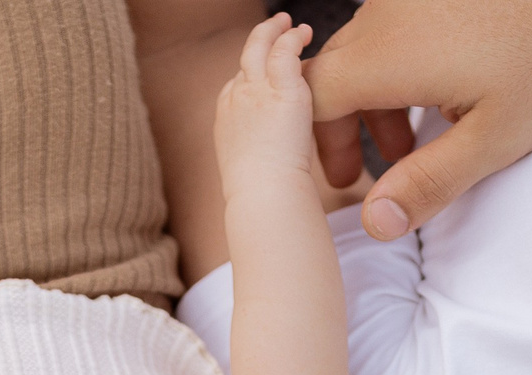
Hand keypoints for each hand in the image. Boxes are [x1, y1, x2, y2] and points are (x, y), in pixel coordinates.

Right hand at [216, 15, 322, 195]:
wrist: (262, 195)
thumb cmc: (259, 196)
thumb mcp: (247, 170)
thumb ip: (258, 154)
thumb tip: (271, 161)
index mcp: (226, 116)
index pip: (237, 83)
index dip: (252, 74)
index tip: (266, 72)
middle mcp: (236, 97)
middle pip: (245, 59)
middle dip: (258, 41)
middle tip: (274, 28)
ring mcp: (256, 90)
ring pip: (260, 46)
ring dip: (274, 30)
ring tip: (289, 22)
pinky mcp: (281, 89)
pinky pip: (284, 50)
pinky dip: (292, 37)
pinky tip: (305, 33)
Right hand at [306, 0, 531, 238]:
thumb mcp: (493, 139)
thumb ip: (427, 183)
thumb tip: (375, 224)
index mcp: (387, 56)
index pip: (314, 99)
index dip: (321, 143)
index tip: (347, 178)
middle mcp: (387, 15)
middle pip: (334, 71)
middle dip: (347, 123)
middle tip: (384, 166)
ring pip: (365, 46)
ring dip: (378, 93)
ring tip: (421, 133)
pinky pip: (396, 24)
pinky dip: (402, 61)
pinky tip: (447, 84)